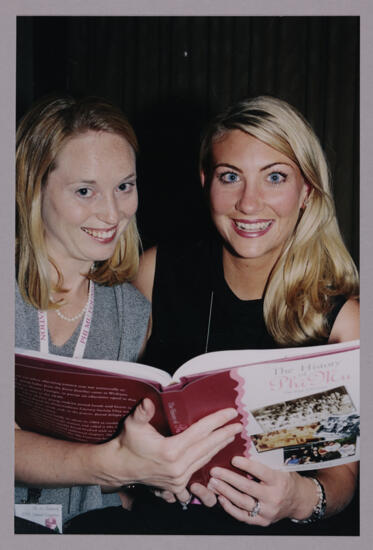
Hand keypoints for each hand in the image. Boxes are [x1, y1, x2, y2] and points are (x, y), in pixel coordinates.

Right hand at [95, 398, 241, 502]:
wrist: (119, 468)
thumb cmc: (127, 444)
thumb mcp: (133, 425)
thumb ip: (142, 413)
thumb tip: (147, 402)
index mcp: (170, 450)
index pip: (200, 432)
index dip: (217, 421)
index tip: (230, 413)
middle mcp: (177, 467)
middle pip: (207, 447)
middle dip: (225, 434)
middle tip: (238, 424)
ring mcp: (178, 479)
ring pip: (205, 459)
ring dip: (219, 447)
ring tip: (230, 436)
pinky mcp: (177, 486)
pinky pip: (198, 472)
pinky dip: (208, 463)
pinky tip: (217, 458)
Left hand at [208, 456, 316, 525]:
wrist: (299, 501)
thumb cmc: (287, 479)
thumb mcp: (280, 467)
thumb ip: (264, 461)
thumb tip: (243, 448)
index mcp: (279, 481)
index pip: (261, 472)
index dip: (246, 465)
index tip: (233, 459)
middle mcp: (273, 497)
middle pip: (247, 488)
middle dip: (228, 478)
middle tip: (215, 471)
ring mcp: (267, 511)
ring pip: (242, 502)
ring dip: (225, 492)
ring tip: (214, 483)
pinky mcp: (262, 521)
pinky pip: (243, 516)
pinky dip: (230, 507)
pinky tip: (221, 498)